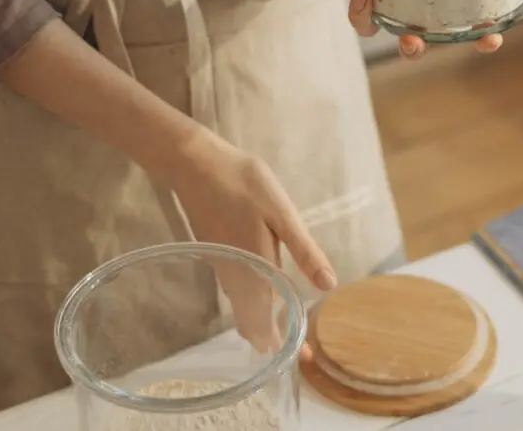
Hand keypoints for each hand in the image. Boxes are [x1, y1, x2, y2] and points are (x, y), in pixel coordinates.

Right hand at [170, 127, 333, 360]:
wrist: (194, 164)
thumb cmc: (242, 183)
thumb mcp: (281, 213)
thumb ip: (304, 250)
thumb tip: (328, 284)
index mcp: (255, 269)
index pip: (267, 321)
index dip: (284, 342)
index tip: (301, 357)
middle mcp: (235, 276)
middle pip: (250, 322)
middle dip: (271, 338)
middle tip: (296, 348)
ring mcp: (222, 267)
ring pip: (241, 309)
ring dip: (260, 323)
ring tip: (282, 331)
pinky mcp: (216, 256)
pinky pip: (234, 294)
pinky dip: (250, 306)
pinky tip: (262, 297)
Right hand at [341, 0, 502, 59]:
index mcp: (387, 12)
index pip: (367, 24)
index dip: (361, 15)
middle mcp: (414, 25)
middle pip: (409, 47)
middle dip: (410, 47)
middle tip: (410, 40)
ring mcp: (441, 26)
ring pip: (445, 43)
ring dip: (457, 42)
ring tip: (471, 36)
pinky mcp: (466, 20)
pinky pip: (477, 34)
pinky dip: (485, 38)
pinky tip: (492, 34)